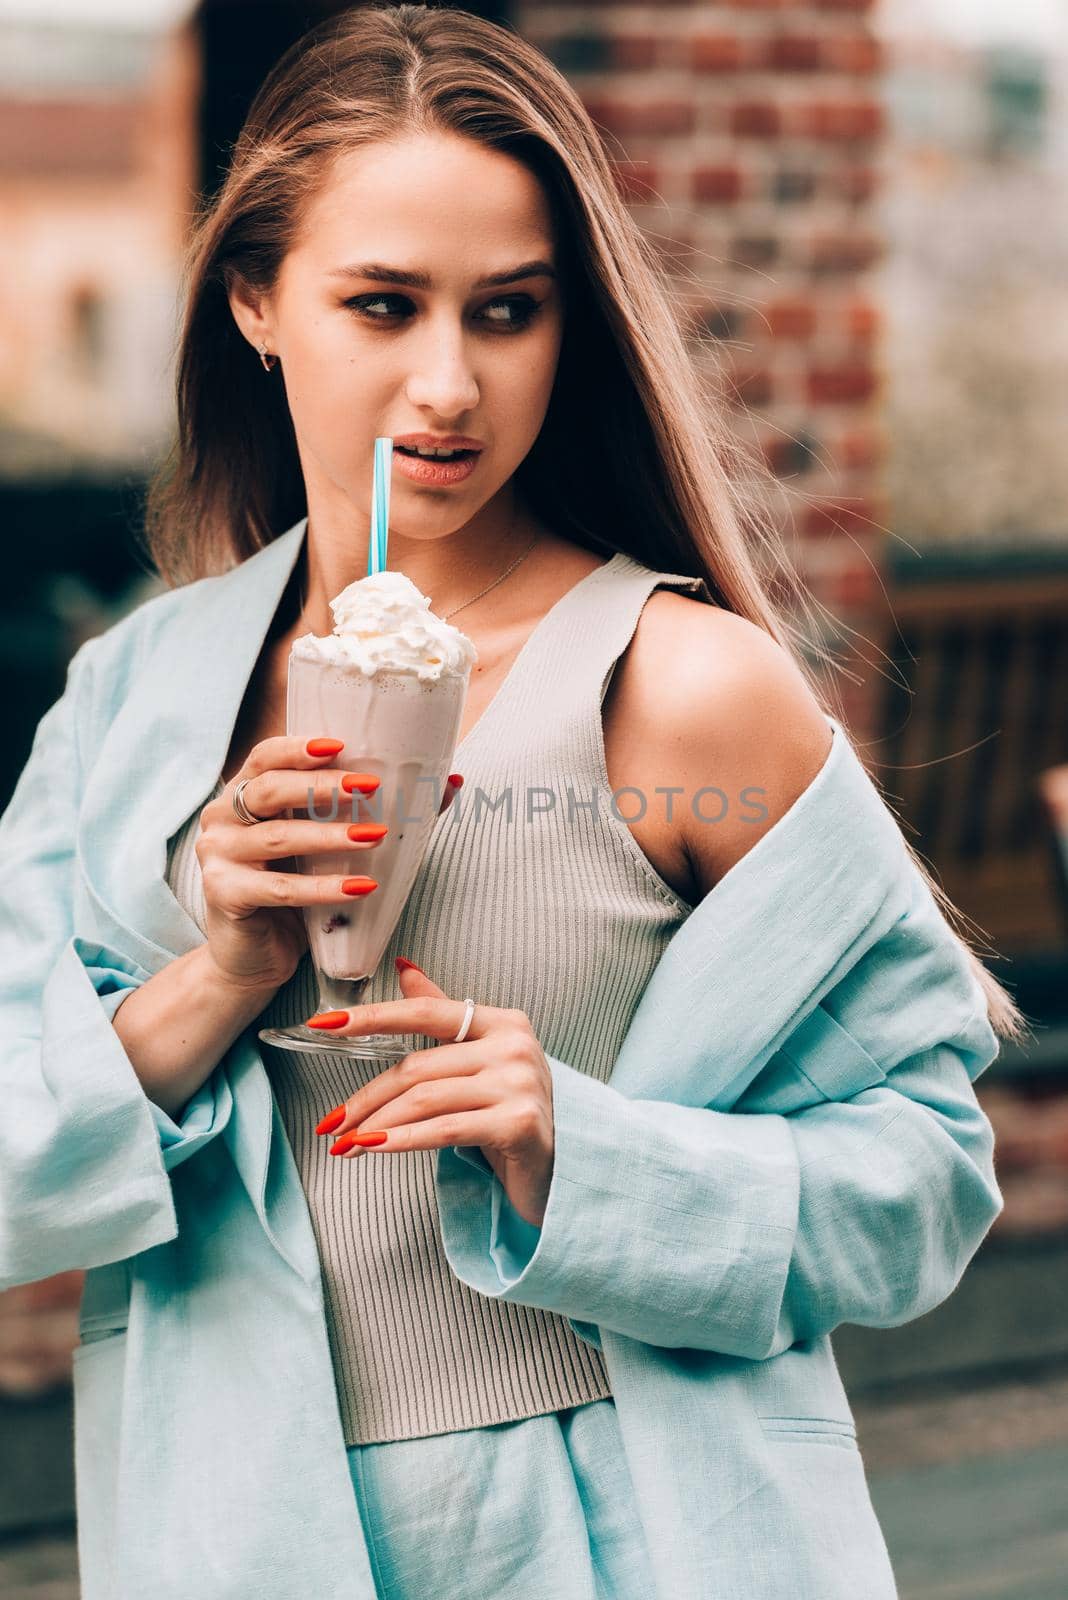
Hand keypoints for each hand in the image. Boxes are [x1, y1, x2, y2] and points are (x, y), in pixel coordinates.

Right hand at [196, 737, 460, 991]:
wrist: (253, 958)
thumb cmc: (294, 893)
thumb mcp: (326, 848)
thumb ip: (373, 812)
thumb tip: (449, 782)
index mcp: (243, 794)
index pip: (267, 757)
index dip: (300, 747)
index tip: (342, 744)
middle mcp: (222, 818)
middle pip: (271, 789)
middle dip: (323, 785)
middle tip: (371, 786)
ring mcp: (217, 856)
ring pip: (279, 837)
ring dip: (331, 836)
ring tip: (376, 836)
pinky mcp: (224, 895)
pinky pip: (280, 888)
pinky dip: (323, 888)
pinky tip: (361, 887)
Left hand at [311, 960, 555, 1228]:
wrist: (558, 1167)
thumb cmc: (510, 1111)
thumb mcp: (478, 1058)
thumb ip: (443, 1014)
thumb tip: (404, 967)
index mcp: (503, 1021)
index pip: (425, 1011)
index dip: (371, 1016)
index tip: (323, 1023)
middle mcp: (515, 1045)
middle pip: (418, 1065)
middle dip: (366, 1097)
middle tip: (331, 1122)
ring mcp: (520, 1083)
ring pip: (425, 1099)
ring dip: (376, 1124)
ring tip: (345, 1143)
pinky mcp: (519, 1123)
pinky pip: (444, 1129)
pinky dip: (402, 1140)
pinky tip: (373, 1148)